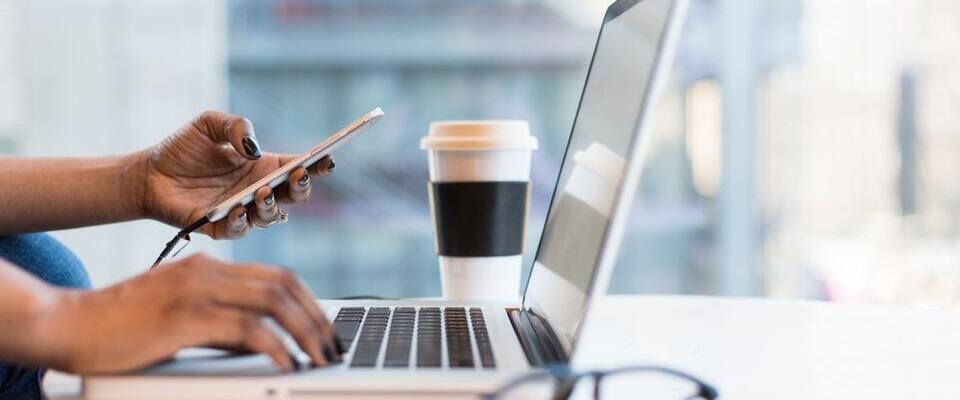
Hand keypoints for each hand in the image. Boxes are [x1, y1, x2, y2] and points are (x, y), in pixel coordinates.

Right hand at [39, 254, 338, 373]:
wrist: (69, 324)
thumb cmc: (121, 327)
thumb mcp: (180, 316)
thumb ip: (221, 323)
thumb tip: (262, 343)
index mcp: (208, 267)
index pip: (277, 276)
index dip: (309, 301)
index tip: (325, 328)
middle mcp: (207, 271)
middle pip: (283, 285)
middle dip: (316, 317)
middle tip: (332, 346)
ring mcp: (196, 290)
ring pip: (273, 302)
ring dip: (305, 331)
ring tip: (319, 358)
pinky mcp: (185, 316)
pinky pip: (246, 328)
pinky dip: (274, 346)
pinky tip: (286, 363)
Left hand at [133, 111, 335, 238]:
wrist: (148, 173)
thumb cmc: (182, 149)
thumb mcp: (209, 124)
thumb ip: (235, 126)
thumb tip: (253, 148)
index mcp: (263, 167)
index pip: (299, 167)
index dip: (317, 165)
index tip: (327, 158)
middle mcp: (258, 191)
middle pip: (294, 196)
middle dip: (302, 187)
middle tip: (298, 175)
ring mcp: (242, 211)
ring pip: (271, 217)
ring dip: (272, 206)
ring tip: (262, 192)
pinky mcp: (220, 228)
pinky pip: (239, 230)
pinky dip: (242, 221)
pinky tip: (238, 208)